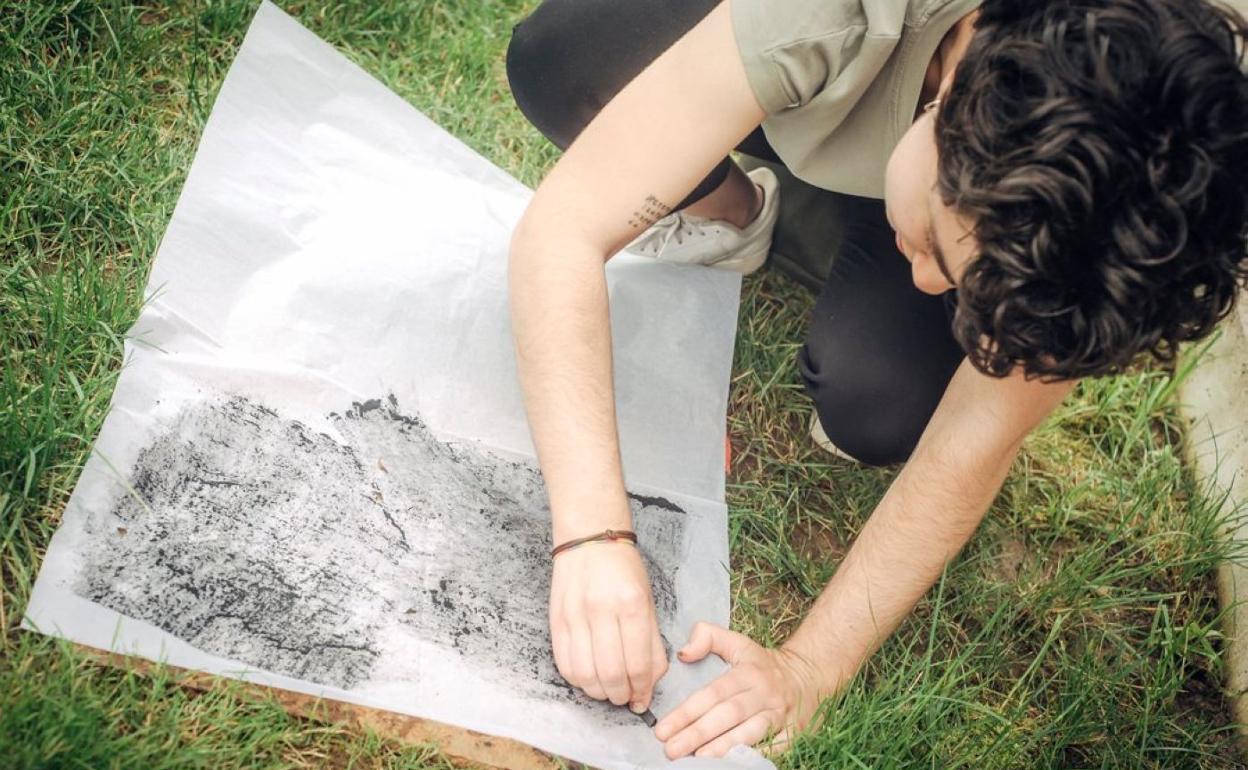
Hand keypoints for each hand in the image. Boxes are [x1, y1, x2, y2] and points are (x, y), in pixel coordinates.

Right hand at [549, 542, 667, 710]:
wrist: (588, 539)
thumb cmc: (624, 569)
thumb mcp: (647, 601)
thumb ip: (652, 643)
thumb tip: (650, 682)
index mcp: (631, 604)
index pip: (638, 663)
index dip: (643, 689)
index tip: (644, 699)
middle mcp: (601, 610)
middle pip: (611, 673)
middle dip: (622, 696)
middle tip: (626, 698)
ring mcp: (575, 616)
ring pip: (585, 674)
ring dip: (599, 692)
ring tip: (608, 691)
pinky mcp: (556, 620)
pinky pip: (564, 663)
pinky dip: (578, 680)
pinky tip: (590, 678)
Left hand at [653, 622, 827, 759]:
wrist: (809, 677)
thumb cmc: (762, 665)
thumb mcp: (738, 643)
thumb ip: (708, 637)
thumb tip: (684, 653)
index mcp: (747, 673)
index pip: (712, 694)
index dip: (687, 712)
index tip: (663, 729)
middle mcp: (764, 694)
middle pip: (728, 715)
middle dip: (698, 733)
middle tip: (671, 749)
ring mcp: (779, 716)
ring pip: (750, 733)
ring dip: (723, 748)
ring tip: (696, 759)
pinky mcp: (792, 734)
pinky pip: (771, 748)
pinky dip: (752, 756)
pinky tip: (729, 763)